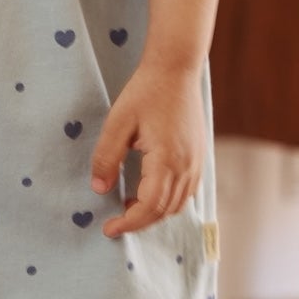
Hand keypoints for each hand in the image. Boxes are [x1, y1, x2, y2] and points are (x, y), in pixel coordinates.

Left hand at [88, 58, 208, 237]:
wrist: (175, 69)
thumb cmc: (146, 92)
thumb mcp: (118, 122)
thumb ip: (107, 157)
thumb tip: (99, 189)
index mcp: (167, 160)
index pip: (149, 207)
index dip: (129, 223)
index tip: (109, 229)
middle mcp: (187, 167)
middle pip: (164, 211)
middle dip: (139, 221)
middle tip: (115, 222)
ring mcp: (197, 163)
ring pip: (178, 204)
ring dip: (154, 212)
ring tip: (129, 204)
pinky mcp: (199, 156)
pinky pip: (186, 191)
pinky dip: (167, 200)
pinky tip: (149, 190)